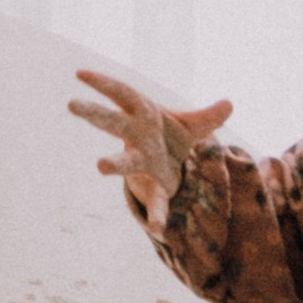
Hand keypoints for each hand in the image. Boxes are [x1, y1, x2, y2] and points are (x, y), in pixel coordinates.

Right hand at [70, 69, 231, 227]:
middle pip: (113, 123)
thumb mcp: (191, 124)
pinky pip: (156, 200)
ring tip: (100, 164)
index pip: (121, 94)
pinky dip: (158, 214)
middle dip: (95, 113)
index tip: (79, 73)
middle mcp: (137, 137)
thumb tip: (230, 103)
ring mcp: (142, 161)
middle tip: (72, 104)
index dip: (102, 83)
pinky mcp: (155, 186)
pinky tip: (160, 230)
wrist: (169, 170)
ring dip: (115, 163)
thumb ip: (208, 117)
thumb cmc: (170, 136)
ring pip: (127, 162)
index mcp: (144, 114)